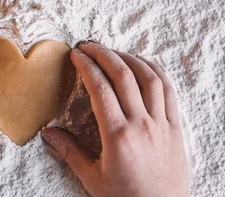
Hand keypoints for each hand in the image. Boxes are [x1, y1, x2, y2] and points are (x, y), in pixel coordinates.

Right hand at [42, 42, 188, 196]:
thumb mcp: (93, 179)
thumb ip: (70, 152)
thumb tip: (48, 133)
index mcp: (117, 136)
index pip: (99, 88)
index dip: (86, 66)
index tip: (75, 54)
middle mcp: (142, 124)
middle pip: (123, 75)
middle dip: (103, 54)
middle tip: (88, 45)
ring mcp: (162, 124)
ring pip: (148, 77)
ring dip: (129, 58)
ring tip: (113, 52)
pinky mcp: (176, 128)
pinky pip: (169, 91)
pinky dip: (156, 71)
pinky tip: (144, 64)